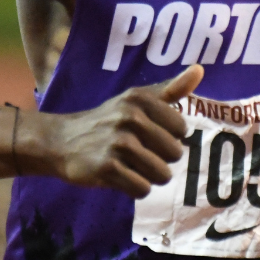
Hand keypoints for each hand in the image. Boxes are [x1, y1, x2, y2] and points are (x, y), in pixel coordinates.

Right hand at [30, 65, 196, 197]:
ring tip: (130, 166)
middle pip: (175, 154)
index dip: (169, 137)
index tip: (149, 135)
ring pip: (162, 175)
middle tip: (137, 153)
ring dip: (149, 177)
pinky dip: (135, 188)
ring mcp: (117, 143)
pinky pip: (143, 189)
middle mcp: (129, 117)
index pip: (181, 129)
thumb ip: (170, 89)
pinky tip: (120, 177)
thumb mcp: (135, 100)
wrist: (60, 140)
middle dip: (160, 160)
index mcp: (139, 99)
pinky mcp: (107, 168)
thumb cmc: (107, 121)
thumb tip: (199, 71)